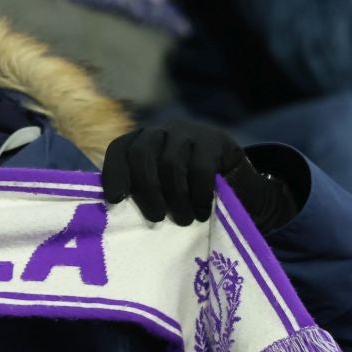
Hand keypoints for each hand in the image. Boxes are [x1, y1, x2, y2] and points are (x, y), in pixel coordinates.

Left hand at [102, 120, 298, 233]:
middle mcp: (162, 131)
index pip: (120, 149)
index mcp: (142, 141)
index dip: (114, 173)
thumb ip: (140, 190)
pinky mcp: (215, 141)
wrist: (237, 183)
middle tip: (155, 217)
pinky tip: (201, 212)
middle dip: (146, 189)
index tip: (116, 200)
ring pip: (171, 163)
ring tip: (183, 220)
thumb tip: (114, 208)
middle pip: (142, 154)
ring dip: (175, 197)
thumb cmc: (188, 192)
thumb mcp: (161, 188)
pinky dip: (198, 195)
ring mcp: (189, 132)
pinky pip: (200, 169)